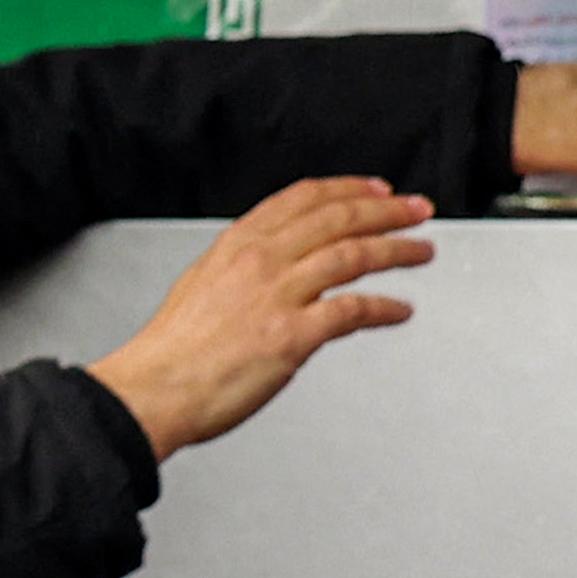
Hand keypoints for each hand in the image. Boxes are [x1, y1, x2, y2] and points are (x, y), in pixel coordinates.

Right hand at [82, 177, 435, 460]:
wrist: (154, 388)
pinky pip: (352, 311)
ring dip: (396, 250)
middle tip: (416, 210)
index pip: (304, 198)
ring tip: (421, 251)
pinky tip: (399, 310)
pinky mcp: (292, 336)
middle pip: (338, 218)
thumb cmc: (172, 349)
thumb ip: (240, 268)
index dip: (347, 189)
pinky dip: (384, 308)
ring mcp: (278, 295)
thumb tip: (267, 266)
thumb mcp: (201, 283)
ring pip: (353, 255)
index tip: (375, 189)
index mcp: (239, 243)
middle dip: (386, 211)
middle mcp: (262, 260)